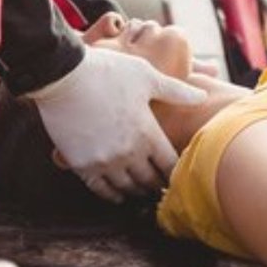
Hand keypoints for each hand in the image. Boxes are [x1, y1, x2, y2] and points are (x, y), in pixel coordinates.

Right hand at [27, 43, 205, 202]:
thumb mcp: (146, 76)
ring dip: (137, 191)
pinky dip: (112, 195)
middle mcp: (128, 153)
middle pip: (150, 181)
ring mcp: (104, 162)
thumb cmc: (108, 71)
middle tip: (162, 187)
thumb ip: (176, 91)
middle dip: (158, 184)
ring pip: (127, 189)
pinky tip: (117, 195)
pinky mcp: (82, 165)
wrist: (63, 76)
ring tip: (142, 192)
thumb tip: (203, 98)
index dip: (176, 172)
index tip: (179, 175)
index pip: (169, 165)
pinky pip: (101, 190)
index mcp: (147, 133)